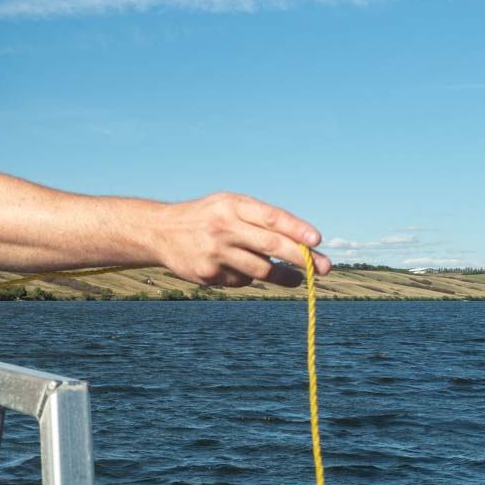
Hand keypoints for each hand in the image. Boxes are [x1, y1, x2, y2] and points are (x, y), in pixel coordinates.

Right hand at [153, 192, 331, 287]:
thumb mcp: (229, 205)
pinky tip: (237, 268)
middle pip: (270, 245)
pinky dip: (247, 277)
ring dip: (283, 276)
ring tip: (298, 279)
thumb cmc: (206, 216)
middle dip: (301, 258)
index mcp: (232, 204)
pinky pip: (240, 280)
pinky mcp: (206, 274)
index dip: (296, 229)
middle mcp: (223, 227)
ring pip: (259, 269)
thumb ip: (260, 218)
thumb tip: (301, 244)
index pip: (270, 217)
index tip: (317, 241)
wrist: (160, 231)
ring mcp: (214, 252)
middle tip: (324, 268)